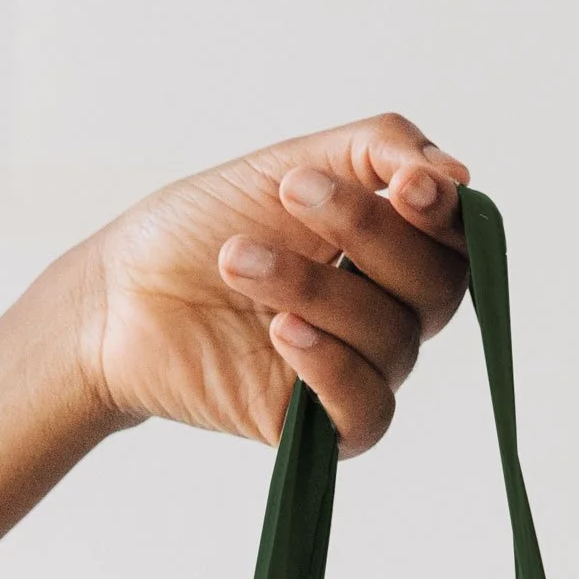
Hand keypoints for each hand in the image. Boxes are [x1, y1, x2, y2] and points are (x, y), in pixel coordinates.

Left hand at [72, 113, 470, 458]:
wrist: (120, 296)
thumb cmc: (198, 231)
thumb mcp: (288, 162)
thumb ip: (376, 151)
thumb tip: (458, 175)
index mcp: (386, 253)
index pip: (456, 243)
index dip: (445, 217)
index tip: (408, 185)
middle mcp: (382, 314)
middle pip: (436, 289)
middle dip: (370, 234)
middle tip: (291, 194)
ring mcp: (354, 372)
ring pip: (391, 341)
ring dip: (315, 288)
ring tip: (237, 259)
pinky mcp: (318, 427)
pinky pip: (367, 409)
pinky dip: (331, 366)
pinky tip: (281, 332)